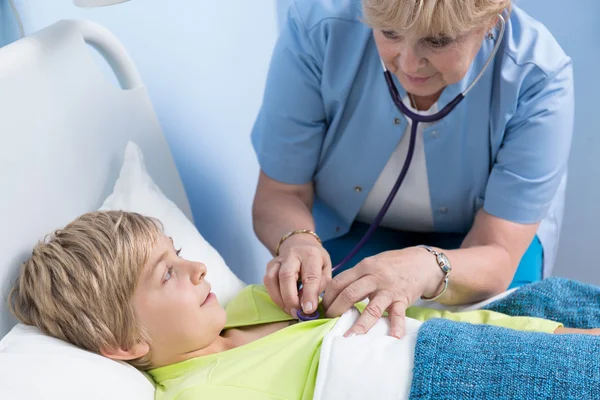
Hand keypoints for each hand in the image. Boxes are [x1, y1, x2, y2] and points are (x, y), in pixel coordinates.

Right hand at [264, 234, 331, 316]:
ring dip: (280, 299)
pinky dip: (274, 296)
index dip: (309, 295)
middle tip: (297, 313)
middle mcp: (292, 255)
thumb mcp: (326, 269)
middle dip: (290, 298)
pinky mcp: (269, 265)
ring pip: (272, 279)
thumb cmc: (316, 260)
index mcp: (311, 255)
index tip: (309, 310)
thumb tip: (308, 305)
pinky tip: (283, 303)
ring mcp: (278, 259)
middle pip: (286, 276)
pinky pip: (267, 282)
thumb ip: (320, 285)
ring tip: (290, 310)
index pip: (310, 276)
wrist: (300, 244)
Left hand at [322, 247, 443, 337]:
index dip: (328, 297)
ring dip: (360, 325)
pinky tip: (393, 337)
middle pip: (350, 294)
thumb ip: (356, 276)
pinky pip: (398, 314)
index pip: (339, 282)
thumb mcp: (372, 264)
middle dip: (336, 310)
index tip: (323, 308)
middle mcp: (375, 277)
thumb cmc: (392, 265)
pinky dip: (396, 326)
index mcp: (363, 267)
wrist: (422, 262)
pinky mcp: (402, 299)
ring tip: (350, 337)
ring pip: (371, 308)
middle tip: (329, 322)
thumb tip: (335, 292)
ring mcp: (389, 289)